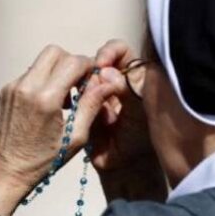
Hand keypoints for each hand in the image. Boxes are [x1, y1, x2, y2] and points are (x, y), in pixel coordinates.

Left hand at [0, 45, 117, 215]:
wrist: (6, 172)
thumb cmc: (43, 160)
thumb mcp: (76, 136)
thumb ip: (91, 105)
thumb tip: (107, 83)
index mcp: (46, 99)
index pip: (73, 62)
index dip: (88, 67)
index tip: (93, 79)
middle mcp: (26, 87)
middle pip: (55, 52)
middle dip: (71, 63)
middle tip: (79, 84)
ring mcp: (13, 87)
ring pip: (41, 61)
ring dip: (57, 71)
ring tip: (64, 98)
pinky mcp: (6, 91)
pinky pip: (30, 74)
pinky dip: (44, 80)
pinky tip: (49, 104)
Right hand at [91, 39, 165, 201]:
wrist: (124, 164)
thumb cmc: (140, 136)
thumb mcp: (139, 111)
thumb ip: (127, 89)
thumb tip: (106, 72)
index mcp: (133, 76)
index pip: (121, 51)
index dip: (110, 51)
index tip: (102, 62)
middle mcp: (114, 80)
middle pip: (98, 60)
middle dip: (92, 67)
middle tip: (91, 81)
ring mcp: (96, 93)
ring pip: (84, 76)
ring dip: (83, 83)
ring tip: (88, 98)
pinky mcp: (81, 106)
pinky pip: (74, 94)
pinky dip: (75, 96)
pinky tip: (79, 106)